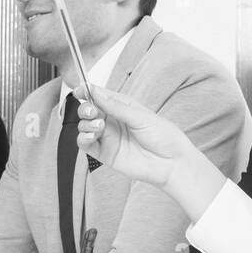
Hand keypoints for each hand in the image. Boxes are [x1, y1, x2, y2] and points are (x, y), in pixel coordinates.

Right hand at [76, 86, 193, 188]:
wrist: (172, 163)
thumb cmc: (164, 137)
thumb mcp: (141, 117)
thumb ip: (116, 106)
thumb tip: (96, 92)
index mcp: (123, 108)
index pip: (100, 96)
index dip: (87, 91)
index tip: (79, 90)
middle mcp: (113, 121)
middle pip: (88, 110)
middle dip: (85, 108)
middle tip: (92, 111)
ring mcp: (108, 138)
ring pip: (84, 126)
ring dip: (86, 124)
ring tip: (99, 126)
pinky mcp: (105, 154)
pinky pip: (86, 145)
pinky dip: (83, 139)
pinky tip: (90, 137)